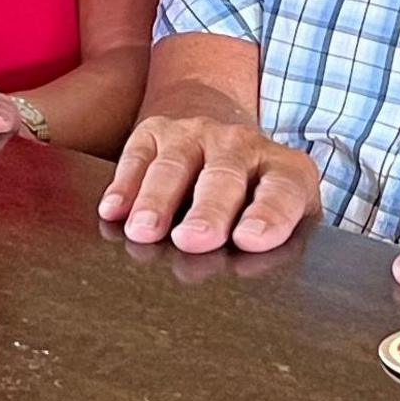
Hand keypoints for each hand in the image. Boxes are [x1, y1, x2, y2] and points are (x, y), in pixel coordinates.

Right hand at [99, 114, 317, 251]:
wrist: (225, 136)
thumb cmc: (257, 196)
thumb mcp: (284, 214)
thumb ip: (273, 239)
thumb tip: (245, 269)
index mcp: (285, 170)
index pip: (282, 191)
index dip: (268, 215)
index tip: (248, 240)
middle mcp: (241, 145)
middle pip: (224, 176)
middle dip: (208, 209)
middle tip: (193, 239)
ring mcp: (197, 134)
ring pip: (175, 164)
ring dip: (158, 199)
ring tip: (145, 231)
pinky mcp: (156, 131)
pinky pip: (137, 155)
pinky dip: (124, 184)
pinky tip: (114, 210)